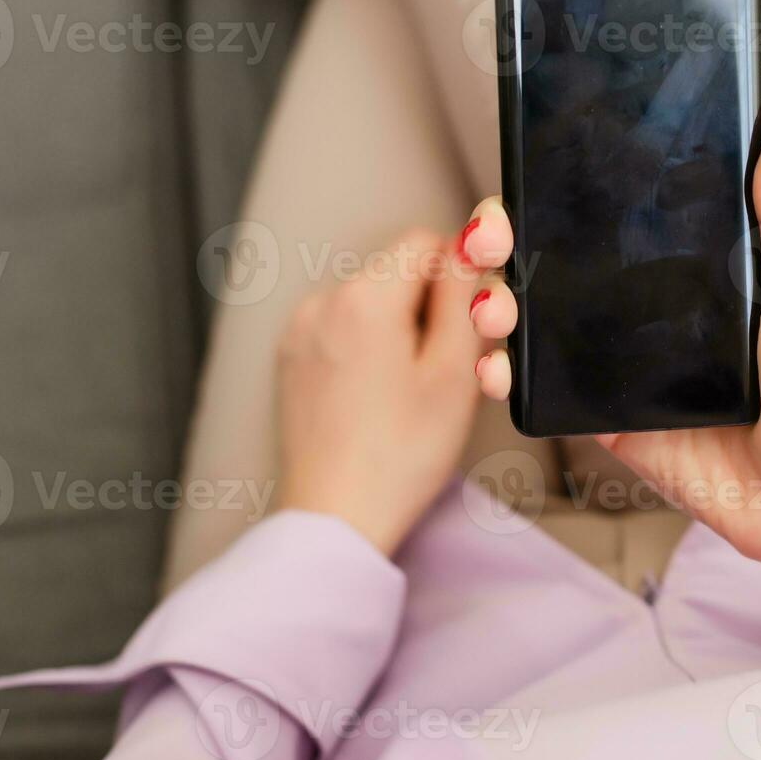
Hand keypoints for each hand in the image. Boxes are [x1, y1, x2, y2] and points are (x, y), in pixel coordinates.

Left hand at [276, 230, 483, 553]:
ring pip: (370, 302)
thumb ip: (465, 295)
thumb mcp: (455, 371)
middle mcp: (322, 302)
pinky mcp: (290, 359)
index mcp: (364, 297)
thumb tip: (470, 241)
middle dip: (428, 309)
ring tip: (407, 393)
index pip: (427, 242)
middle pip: (397, 273)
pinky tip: (377, 399)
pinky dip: (366, 351)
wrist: (336, 517)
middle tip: (441, 372)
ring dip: (398, 330)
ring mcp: (299, 331)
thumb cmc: (400, 456)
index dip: (457, 281)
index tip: (464, 328)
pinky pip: (342, 330)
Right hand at [460, 114, 760, 587]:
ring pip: (532, 315)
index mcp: (694, 259)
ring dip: (491, 303)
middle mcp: (647, 300)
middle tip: (488, 240)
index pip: (613, 205)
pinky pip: (540, 389)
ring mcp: (621, 358)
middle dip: (501, 238)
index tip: (528, 172)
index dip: (560, 185)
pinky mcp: (605, 415)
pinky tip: (497, 370)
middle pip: (552, 253)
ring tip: (491, 313)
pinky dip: (504, 375)